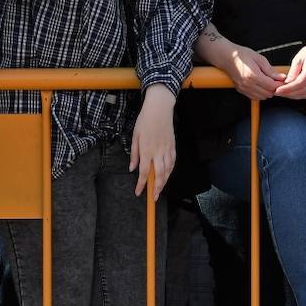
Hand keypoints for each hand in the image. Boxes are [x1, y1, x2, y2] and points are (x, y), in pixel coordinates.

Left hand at [130, 85, 175, 199]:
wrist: (159, 108)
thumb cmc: (145, 120)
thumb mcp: (135, 136)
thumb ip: (134, 154)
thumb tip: (132, 168)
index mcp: (146, 150)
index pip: (143, 172)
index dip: (141, 184)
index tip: (138, 192)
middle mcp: (158, 151)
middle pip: (159, 175)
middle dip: (156, 188)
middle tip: (153, 197)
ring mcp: (167, 149)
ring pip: (168, 170)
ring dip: (164, 182)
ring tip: (160, 189)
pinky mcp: (173, 145)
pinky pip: (173, 161)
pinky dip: (170, 170)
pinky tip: (167, 175)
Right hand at [224, 44, 284, 99]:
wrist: (227, 57)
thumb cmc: (242, 55)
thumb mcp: (259, 58)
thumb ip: (270, 70)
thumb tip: (281, 77)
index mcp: (253, 76)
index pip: (272, 86)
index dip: (280, 84)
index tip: (282, 79)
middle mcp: (248, 84)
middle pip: (268, 93)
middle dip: (275, 88)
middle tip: (276, 80)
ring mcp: (244, 89)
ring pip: (262, 97)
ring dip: (268, 92)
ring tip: (268, 82)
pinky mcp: (241, 90)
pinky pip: (255, 97)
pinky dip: (260, 93)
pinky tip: (261, 85)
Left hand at [274, 39, 305, 99]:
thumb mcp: (299, 58)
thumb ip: (293, 71)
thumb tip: (286, 82)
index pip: (299, 83)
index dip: (288, 89)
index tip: (278, 90)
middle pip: (302, 91)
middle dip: (289, 94)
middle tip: (278, 92)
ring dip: (294, 96)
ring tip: (283, 93)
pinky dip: (300, 95)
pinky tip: (292, 93)